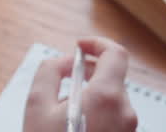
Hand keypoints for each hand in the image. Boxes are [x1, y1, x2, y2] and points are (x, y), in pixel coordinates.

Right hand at [23, 37, 137, 131]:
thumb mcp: (36, 106)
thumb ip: (49, 71)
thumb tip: (63, 62)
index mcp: (107, 96)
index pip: (115, 53)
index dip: (96, 43)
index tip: (80, 46)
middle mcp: (125, 112)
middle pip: (112, 78)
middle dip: (88, 74)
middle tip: (62, 83)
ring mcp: (129, 130)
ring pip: (112, 100)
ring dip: (90, 98)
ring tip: (63, 116)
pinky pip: (113, 119)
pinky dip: (96, 115)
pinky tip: (74, 128)